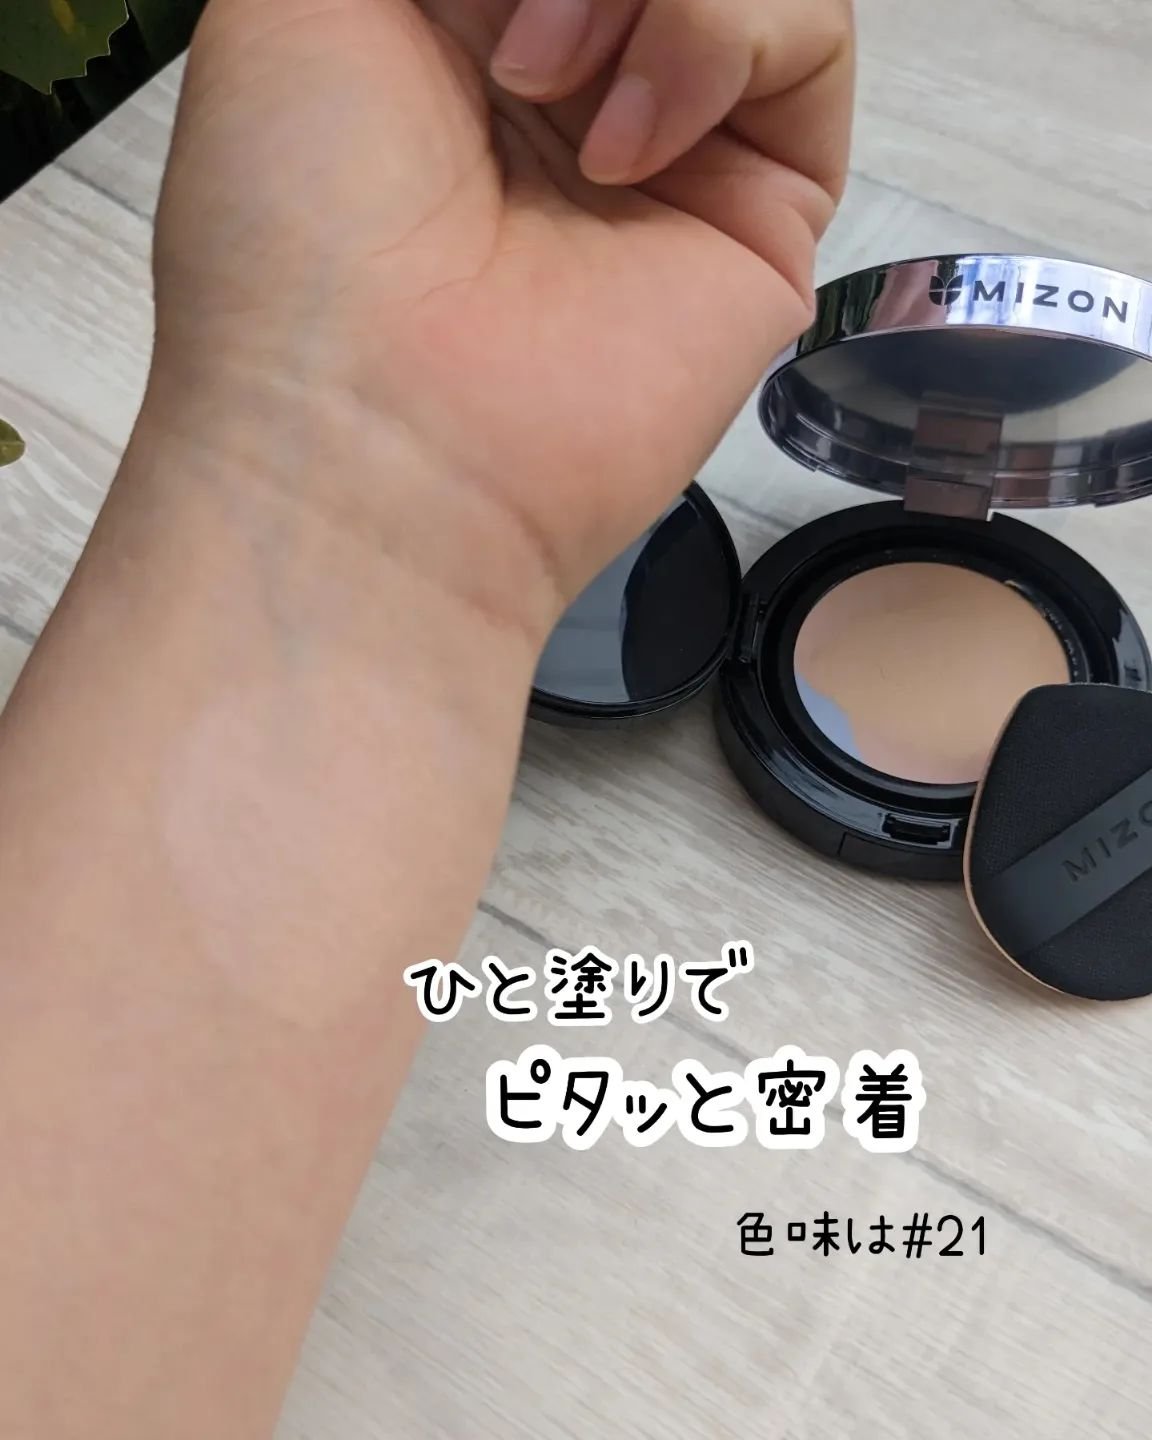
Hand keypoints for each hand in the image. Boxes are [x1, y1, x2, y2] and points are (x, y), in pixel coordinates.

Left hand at [153, 0, 853, 641]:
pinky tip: (620, 154)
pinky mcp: (760, 210)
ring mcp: (671, 139)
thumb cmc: (296, 237)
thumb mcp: (296, 4)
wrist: (374, 431)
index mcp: (458, 23)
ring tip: (541, 85)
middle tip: (506, 50)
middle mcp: (572, 76)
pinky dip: (718, 41)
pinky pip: (809, 37)